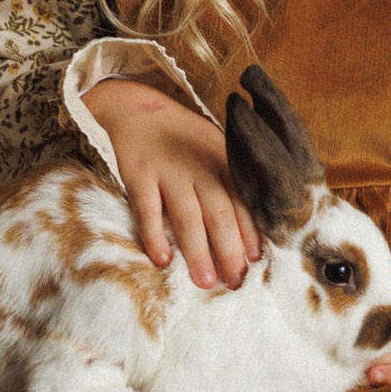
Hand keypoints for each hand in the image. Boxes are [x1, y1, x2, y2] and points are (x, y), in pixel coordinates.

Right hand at [85, 81, 260, 291]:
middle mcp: (199, 167)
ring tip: (204, 281)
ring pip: (187, 216)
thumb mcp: (215, 148)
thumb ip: (232, 180)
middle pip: (219, 213)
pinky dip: (155, 234)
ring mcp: (168, 171)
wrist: (136, 108)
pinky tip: (162, 259)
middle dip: (228, 250)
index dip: (249, 232)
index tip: (254, 262)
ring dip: (197, 251)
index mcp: (223, 161)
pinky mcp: (138, 174)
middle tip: (234, 282)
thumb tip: (252, 229)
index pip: (241, 201)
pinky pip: (148, 208)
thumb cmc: (183, 138)